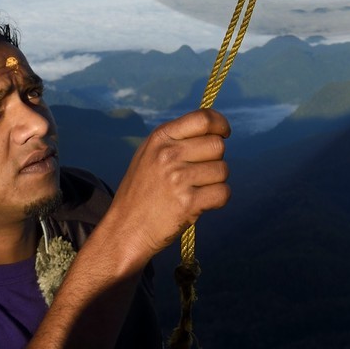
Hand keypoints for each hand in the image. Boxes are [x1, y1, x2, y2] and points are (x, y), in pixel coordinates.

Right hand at [110, 109, 230, 263]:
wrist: (125, 229)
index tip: (224, 133)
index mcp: (160, 138)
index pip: (203, 119)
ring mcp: (178, 179)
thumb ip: (177, 139)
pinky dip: (218, 198)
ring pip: (223, 170)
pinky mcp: (188, 203)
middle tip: (200, 172)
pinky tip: (202, 203)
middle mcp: (168, 155)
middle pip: (217, 145)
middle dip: (215, 159)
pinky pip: (223, 192)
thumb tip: (214, 129)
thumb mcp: (149, 154)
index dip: (220, 124)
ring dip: (216, 181)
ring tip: (196, 190)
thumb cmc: (141, 191)